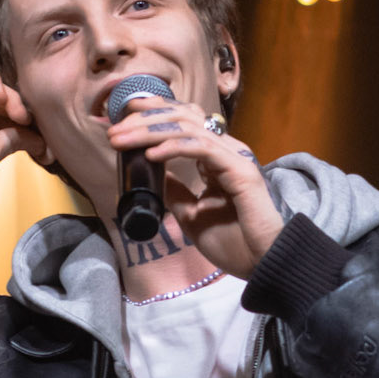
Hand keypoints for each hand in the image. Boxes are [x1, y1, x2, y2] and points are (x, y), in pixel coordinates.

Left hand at [106, 97, 285, 279]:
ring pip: (188, 128)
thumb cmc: (234, 244)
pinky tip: (151, 155)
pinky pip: (202, 149)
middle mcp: (227, 151)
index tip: (124, 115)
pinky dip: (173, 148)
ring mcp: (235, 158)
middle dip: (145, 118)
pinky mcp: (240, 170)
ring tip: (123, 140)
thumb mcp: (192, 215)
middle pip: (183, 117)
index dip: (155, 112)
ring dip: (150, 131)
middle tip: (114, 129)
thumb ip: (176, 192)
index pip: (185, 122)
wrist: (264, 264)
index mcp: (218, 158)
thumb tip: (155, 175)